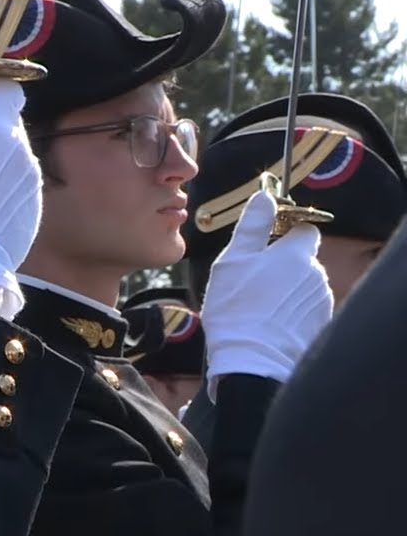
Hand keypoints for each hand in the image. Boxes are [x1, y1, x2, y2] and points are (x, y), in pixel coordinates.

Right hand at [201, 190, 333, 400]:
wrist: (253, 359)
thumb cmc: (237, 306)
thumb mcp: (233, 260)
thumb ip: (252, 226)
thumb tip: (265, 196)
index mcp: (296, 253)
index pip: (304, 229)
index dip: (285, 233)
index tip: (264, 244)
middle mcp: (316, 274)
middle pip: (302, 259)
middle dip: (282, 264)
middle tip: (252, 280)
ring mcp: (321, 301)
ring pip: (304, 284)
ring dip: (286, 288)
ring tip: (258, 306)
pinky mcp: (320, 325)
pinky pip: (306, 308)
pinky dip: (291, 311)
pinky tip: (270, 322)